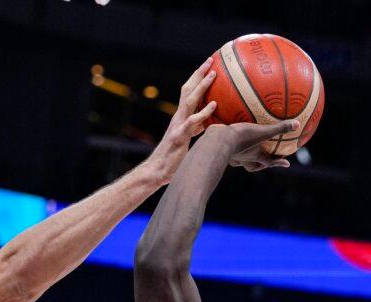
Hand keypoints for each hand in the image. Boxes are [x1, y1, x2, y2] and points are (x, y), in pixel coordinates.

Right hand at [144, 59, 218, 183]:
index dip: (197, 78)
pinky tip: (213, 105)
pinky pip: (192, 122)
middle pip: (187, 89)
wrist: (157, 171)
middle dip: (199, 74)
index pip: (188, 92)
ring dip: (202, 86)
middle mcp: (178, 117)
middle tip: (211, 60)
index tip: (208, 66)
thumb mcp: (187, 139)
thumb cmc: (173, 158)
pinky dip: (203, 112)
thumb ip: (195, 129)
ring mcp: (178, 125)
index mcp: (180, 117)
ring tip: (213, 74)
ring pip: (189, 100)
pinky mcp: (179, 136)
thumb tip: (208, 123)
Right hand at [203, 121, 297, 171]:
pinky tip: (230, 136)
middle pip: (254, 166)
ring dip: (245, 157)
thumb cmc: (240, 138)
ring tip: (246, 151)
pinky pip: (229, 148)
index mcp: (253, 155)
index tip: (287, 163)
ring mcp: (232, 155)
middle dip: (261, 165)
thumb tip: (297, 124)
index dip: (278, 162)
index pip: (268, 161)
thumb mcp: (262, 131)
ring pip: (240, 160)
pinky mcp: (222, 148)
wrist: (216, 141)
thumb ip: (279, 128)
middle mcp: (243, 158)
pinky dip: (231, 145)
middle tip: (267, 162)